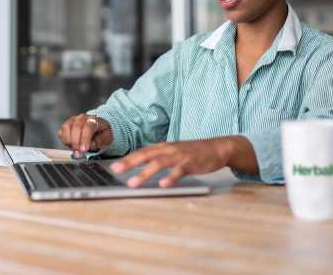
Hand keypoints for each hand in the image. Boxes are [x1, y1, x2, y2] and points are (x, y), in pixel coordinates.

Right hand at [58, 114, 112, 156]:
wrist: (97, 127)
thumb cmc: (101, 133)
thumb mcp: (107, 138)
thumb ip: (99, 141)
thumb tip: (90, 145)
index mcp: (94, 119)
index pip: (88, 127)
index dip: (85, 139)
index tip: (84, 149)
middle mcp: (82, 118)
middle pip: (76, 127)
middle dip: (76, 142)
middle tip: (78, 153)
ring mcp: (73, 120)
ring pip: (66, 128)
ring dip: (69, 141)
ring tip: (75, 150)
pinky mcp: (66, 125)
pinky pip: (61, 132)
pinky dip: (64, 140)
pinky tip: (71, 145)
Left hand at [110, 137, 244, 187]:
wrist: (217, 147)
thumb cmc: (194, 152)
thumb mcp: (174, 152)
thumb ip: (160, 157)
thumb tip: (143, 166)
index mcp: (163, 147)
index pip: (142, 152)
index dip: (128, 158)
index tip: (114, 166)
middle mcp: (169, 149)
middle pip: (146, 155)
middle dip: (129, 163)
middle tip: (116, 171)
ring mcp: (179, 156)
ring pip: (158, 163)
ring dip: (144, 173)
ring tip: (132, 183)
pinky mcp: (191, 164)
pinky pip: (179, 171)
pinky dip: (170, 178)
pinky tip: (163, 185)